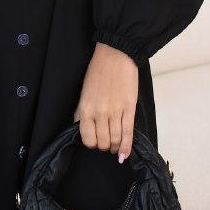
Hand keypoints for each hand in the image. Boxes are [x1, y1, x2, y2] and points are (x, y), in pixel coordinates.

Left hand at [73, 42, 137, 162]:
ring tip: (116, 147)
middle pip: (103, 142)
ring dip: (116, 147)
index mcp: (86, 108)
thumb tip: (80, 126)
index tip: (95, 141)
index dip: (91, 143)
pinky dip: (127, 147)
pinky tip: (125, 154)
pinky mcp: (129, 108)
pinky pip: (128, 133)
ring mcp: (115, 111)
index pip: (87, 138)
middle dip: (104, 146)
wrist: (116, 54)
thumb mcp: (84, 91)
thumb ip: (81, 111)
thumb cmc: (98, 70)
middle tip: (106, 143)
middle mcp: (99, 112)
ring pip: (116, 140)